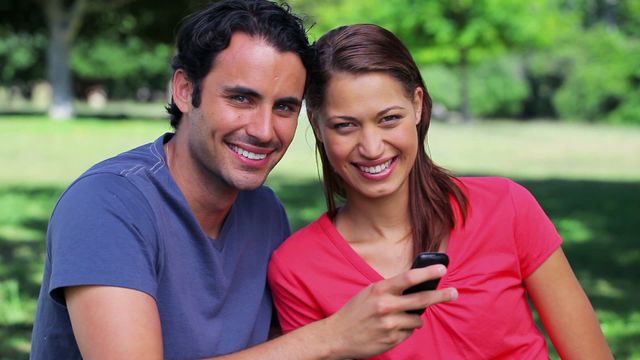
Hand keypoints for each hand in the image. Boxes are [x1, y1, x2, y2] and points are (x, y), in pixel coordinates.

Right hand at [322, 265, 456, 358]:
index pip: (409, 278)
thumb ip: (391, 289)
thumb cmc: (356, 311)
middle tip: (454, 293)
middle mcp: (386, 306)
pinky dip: (405, 329)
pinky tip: (391, 328)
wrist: (337, 336)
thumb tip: (419, 287)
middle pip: (422, 299)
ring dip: (415, 318)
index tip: (442, 268)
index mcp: (380, 289)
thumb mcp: (370, 293)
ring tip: (399, 317)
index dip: (428, 272)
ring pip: (417, 319)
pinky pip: (409, 332)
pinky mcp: (392, 339)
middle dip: (442, 295)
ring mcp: (390, 324)